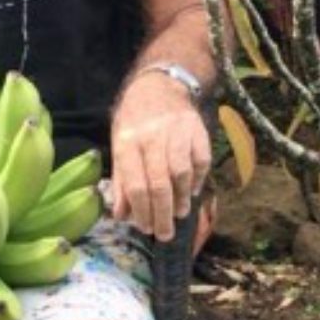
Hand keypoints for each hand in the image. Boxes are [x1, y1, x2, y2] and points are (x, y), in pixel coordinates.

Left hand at [107, 75, 210, 241]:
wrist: (159, 85)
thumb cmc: (135, 121)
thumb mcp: (119, 145)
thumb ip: (121, 181)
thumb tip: (122, 216)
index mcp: (127, 142)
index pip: (136, 185)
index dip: (142, 211)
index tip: (146, 228)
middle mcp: (152, 137)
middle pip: (160, 184)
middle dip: (162, 214)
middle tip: (165, 233)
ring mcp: (177, 133)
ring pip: (182, 174)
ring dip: (181, 199)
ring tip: (179, 213)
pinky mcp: (198, 131)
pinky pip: (201, 162)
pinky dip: (198, 180)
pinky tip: (192, 191)